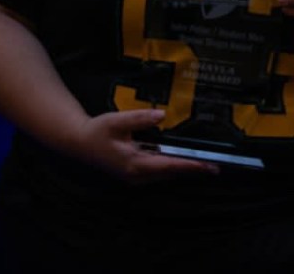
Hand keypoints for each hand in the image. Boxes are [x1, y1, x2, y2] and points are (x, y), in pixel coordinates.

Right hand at [72, 109, 219, 183]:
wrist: (78, 143)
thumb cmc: (97, 131)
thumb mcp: (117, 121)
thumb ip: (140, 118)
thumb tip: (161, 115)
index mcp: (134, 164)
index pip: (169, 165)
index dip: (191, 165)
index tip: (209, 167)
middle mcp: (137, 175)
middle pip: (171, 173)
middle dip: (192, 169)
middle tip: (215, 166)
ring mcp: (135, 177)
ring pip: (165, 174)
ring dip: (183, 169)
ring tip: (204, 165)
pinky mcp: (134, 174)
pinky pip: (158, 172)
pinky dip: (172, 167)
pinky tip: (182, 161)